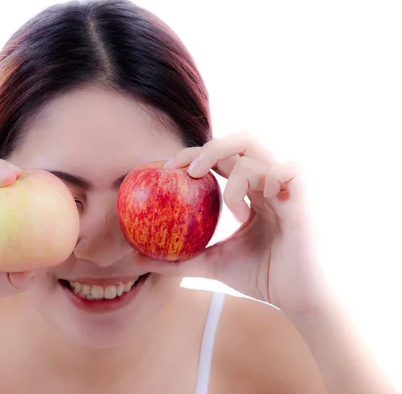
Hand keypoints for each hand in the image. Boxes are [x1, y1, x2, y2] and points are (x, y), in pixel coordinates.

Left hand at [136, 131, 325, 315]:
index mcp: (248, 191)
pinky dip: (263, 179)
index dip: (191, 156)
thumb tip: (136, 258)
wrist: (300, 298)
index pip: (218, 159)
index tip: (164, 172)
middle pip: (237, 141)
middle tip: (186, 172)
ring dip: (232, 176)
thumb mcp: (212, 264)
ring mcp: (285, 184)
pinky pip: (282, 168)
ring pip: (253, 151)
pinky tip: (255, 207)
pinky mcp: (303, 194)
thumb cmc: (263, 277)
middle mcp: (266, 181)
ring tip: (230, 209)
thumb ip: (178, 259)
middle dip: (206, 149)